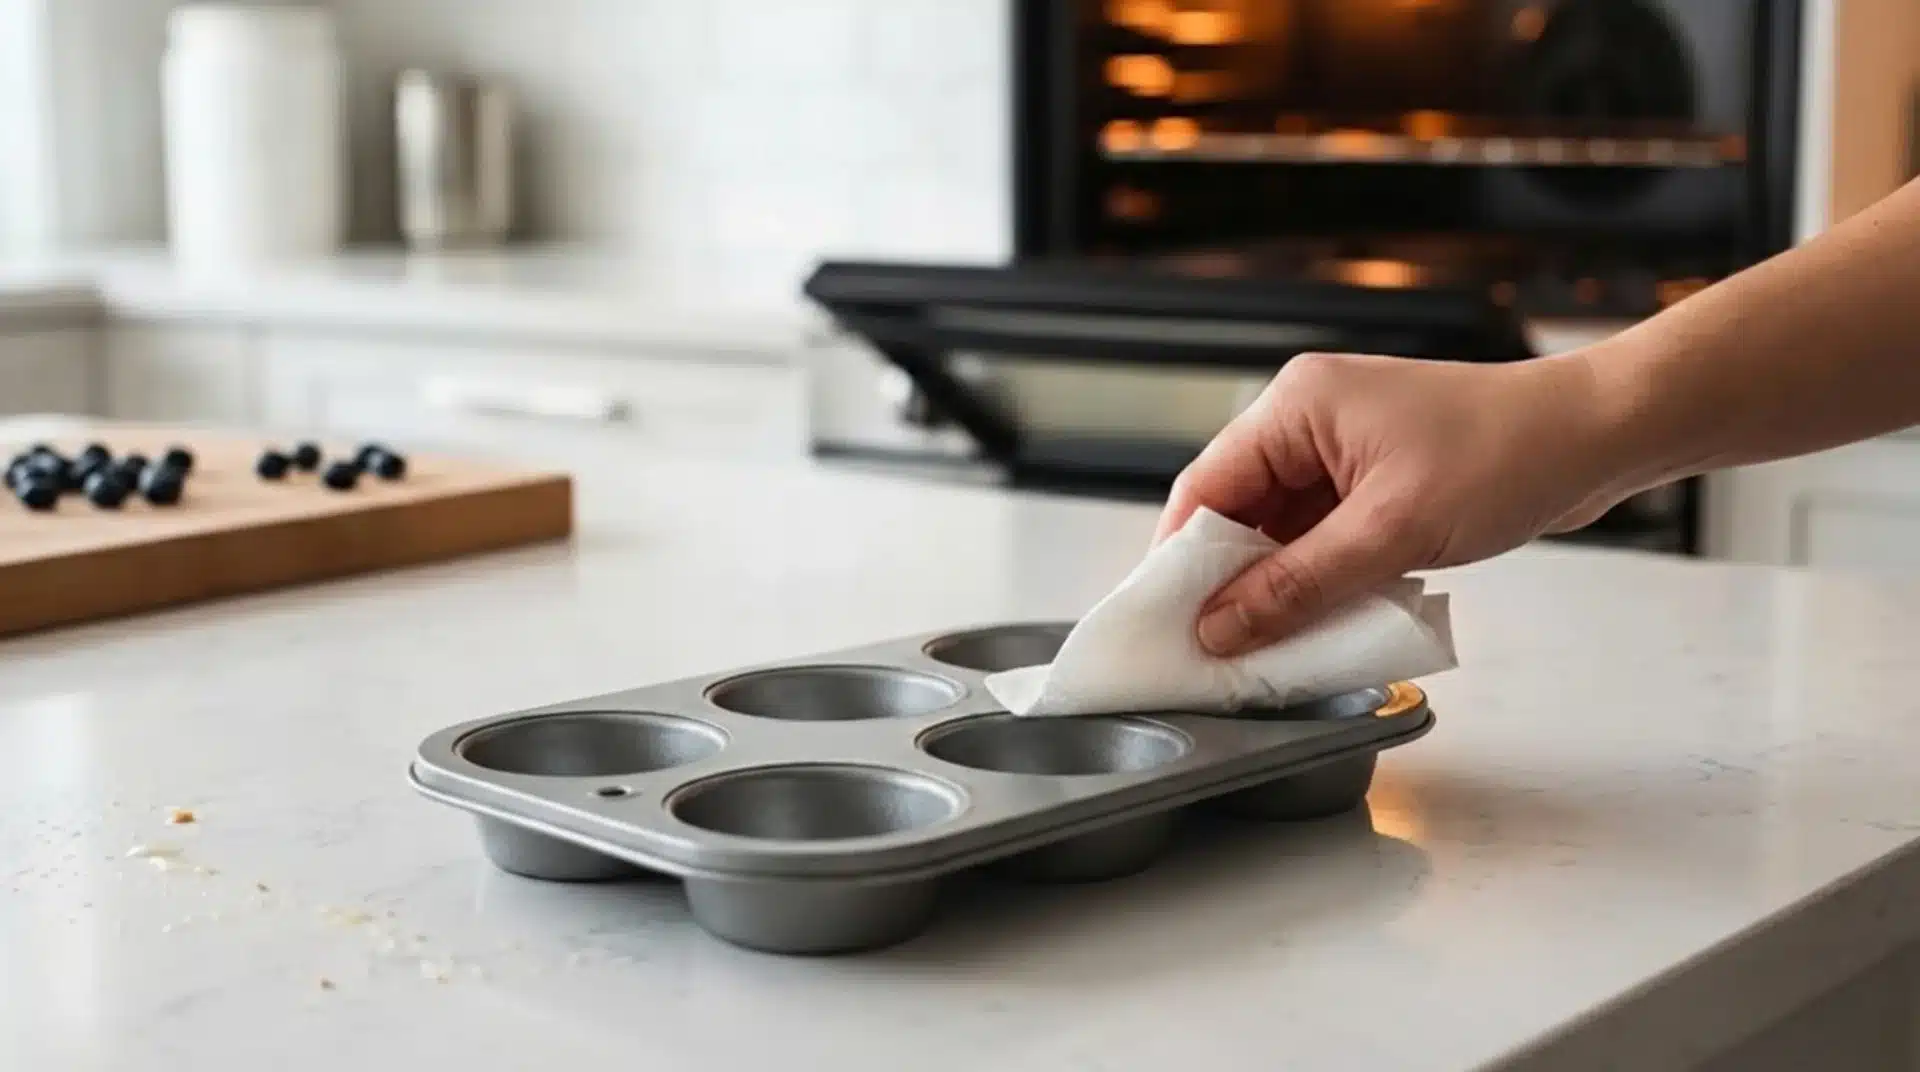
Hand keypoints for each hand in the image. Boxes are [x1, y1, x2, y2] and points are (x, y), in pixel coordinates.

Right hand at [1157, 351, 1635, 656]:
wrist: (1597, 436)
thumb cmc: (1507, 453)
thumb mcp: (1391, 532)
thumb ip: (1297, 585)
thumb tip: (1222, 627)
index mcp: (1298, 405)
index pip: (1206, 486)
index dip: (1180, 559)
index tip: (1167, 623)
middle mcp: (1309, 420)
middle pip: (1236, 511)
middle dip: (1228, 580)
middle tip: (1216, 648)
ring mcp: (1343, 450)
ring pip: (1279, 531)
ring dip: (1277, 586)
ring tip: (1268, 645)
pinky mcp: (1375, 479)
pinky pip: (1321, 536)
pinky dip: (1317, 579)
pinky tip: (1319, 621)